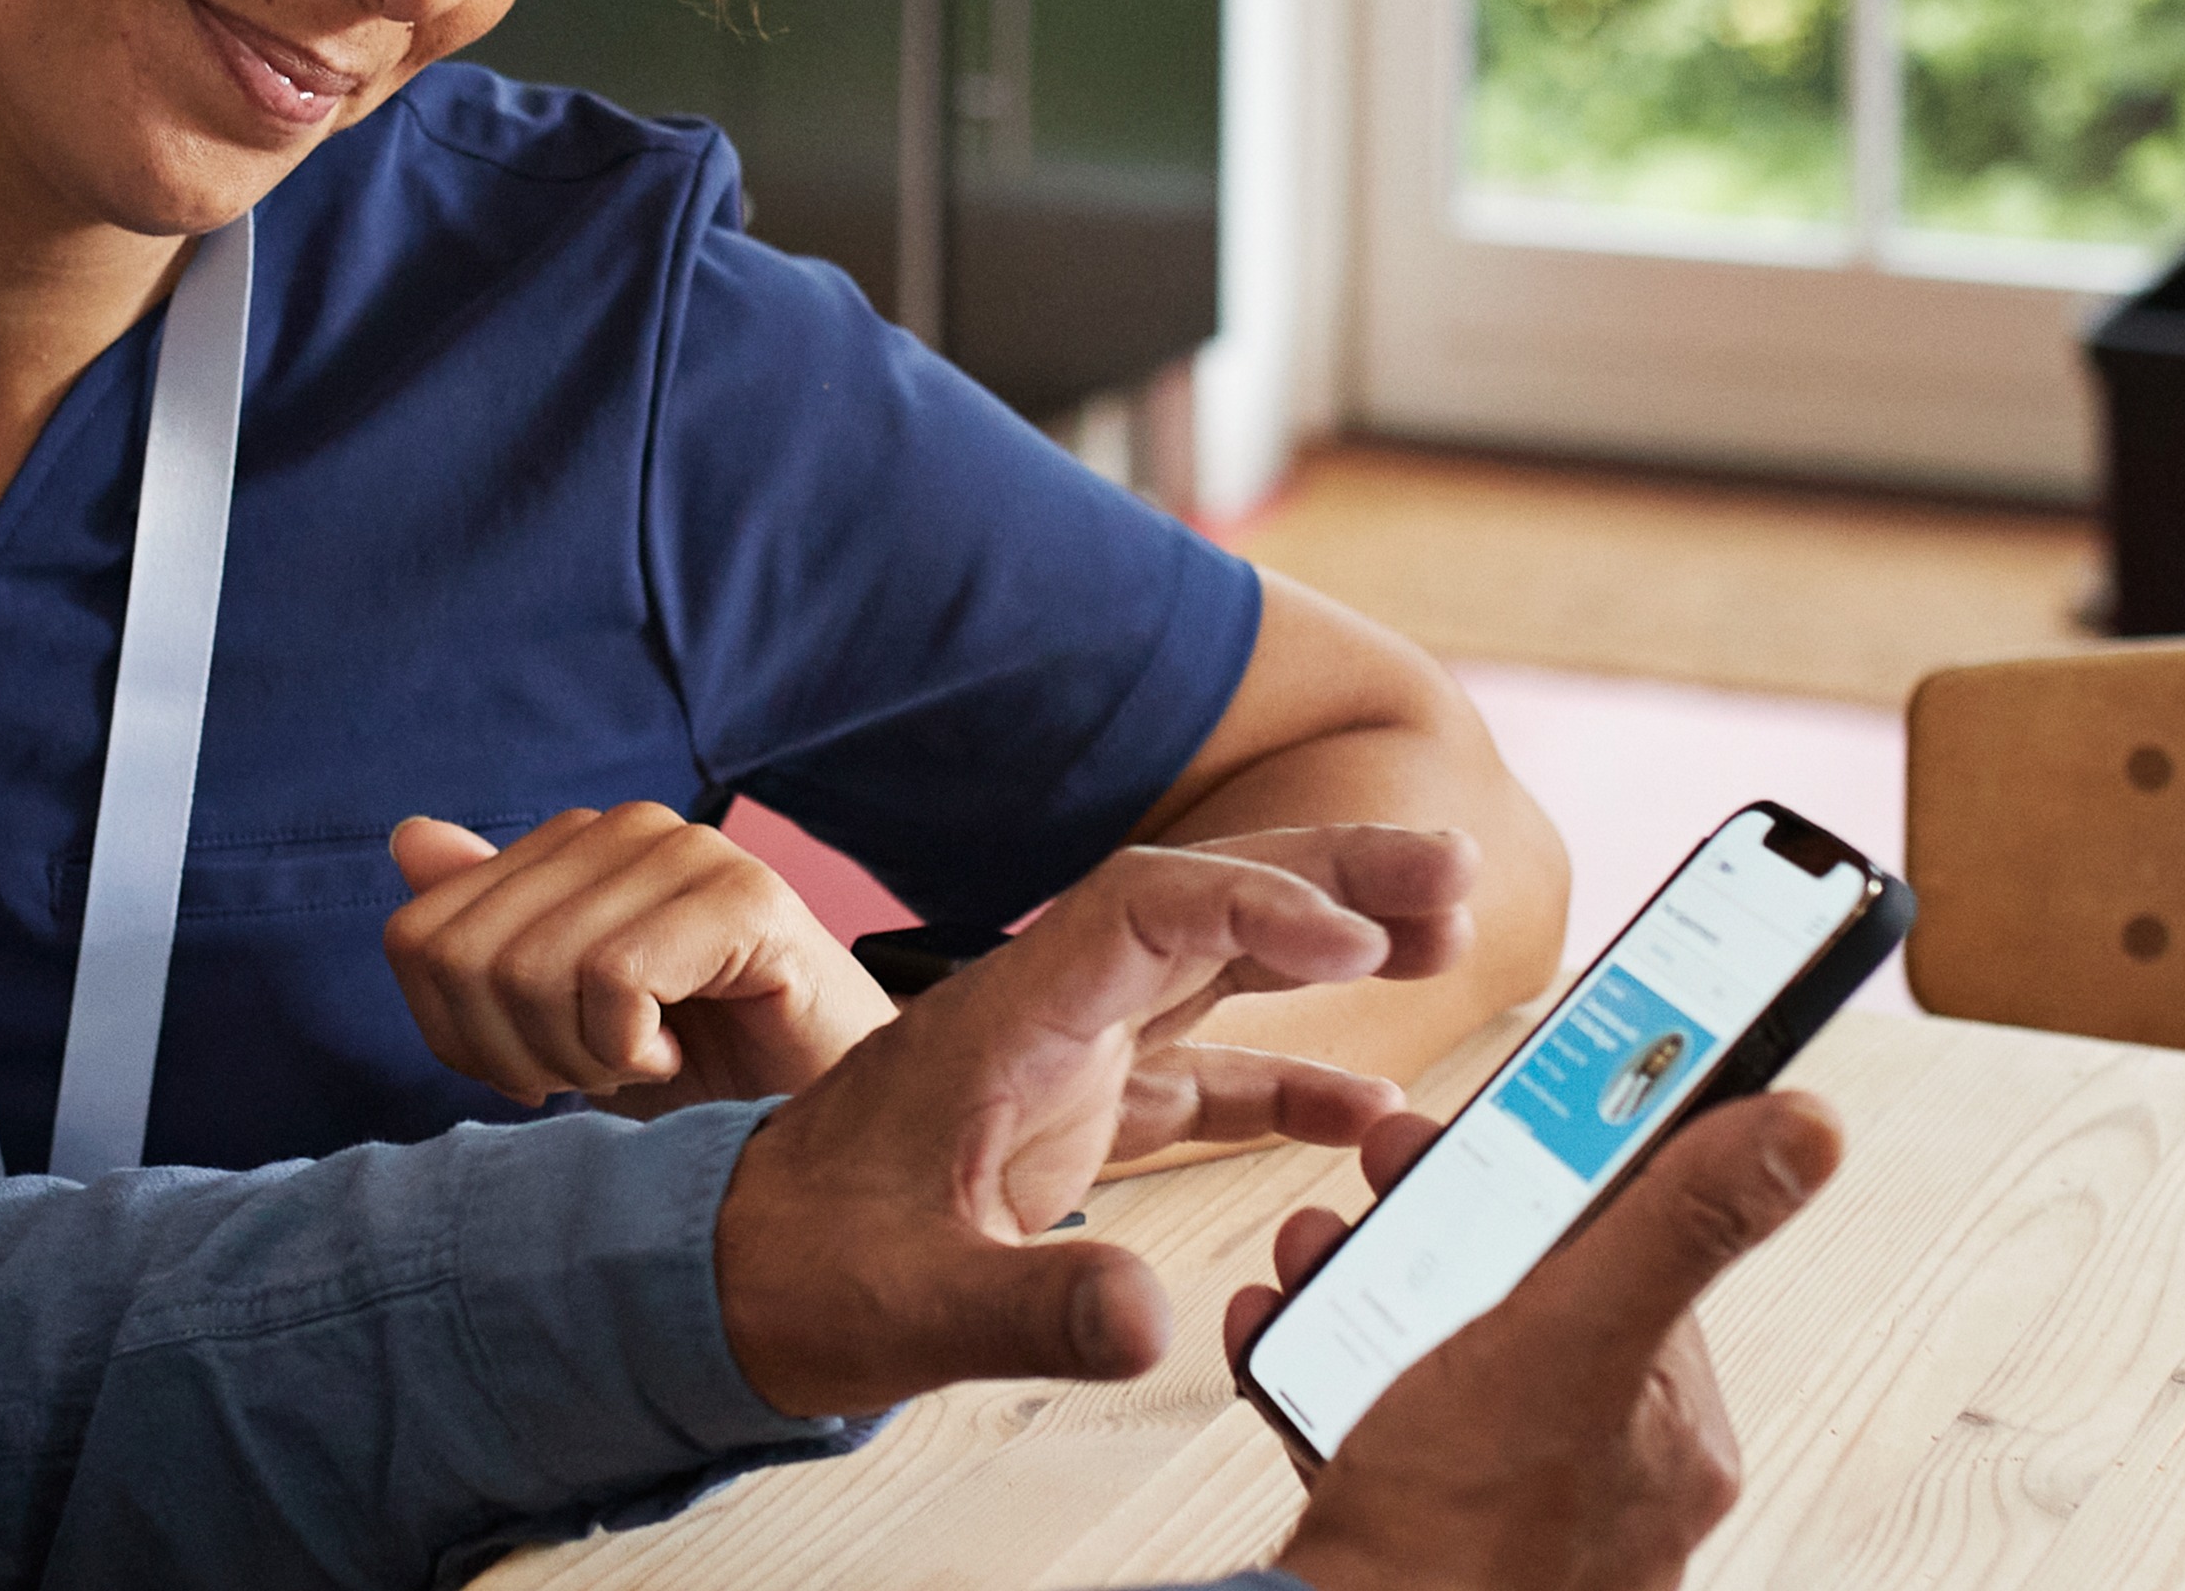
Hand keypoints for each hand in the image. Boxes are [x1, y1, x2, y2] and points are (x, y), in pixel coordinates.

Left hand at [384, 807, 898, 1112]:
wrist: (820, 1116)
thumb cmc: (698, 1073)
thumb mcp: (562, 1024)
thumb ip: (487, 937)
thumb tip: (408, 838)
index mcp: (567, 845)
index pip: (419, 940)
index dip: (459, 1039)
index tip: (540, 1071)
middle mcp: (622, 828)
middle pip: (465, 960)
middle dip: (517, 1055)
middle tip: (598, 1074)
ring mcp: (687, 851)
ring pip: (534, 971)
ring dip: (581, 1059)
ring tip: (646, 1062)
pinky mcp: (746, 896)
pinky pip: (615, 980)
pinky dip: (632, 1049)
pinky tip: (681, 1054)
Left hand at [710, 825, 1477, 1416]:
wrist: (728, 1279)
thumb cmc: (796, 1271)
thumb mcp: (909, 1304)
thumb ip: (1029, 1307)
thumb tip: (1148, 1320)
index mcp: (1003, 1023)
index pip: (1145, 912)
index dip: (1257, 905)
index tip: (1358, 938)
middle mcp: (1045, 1015)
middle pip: (1203, 903)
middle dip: (1330, 871)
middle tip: (1456, 863)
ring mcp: (1066, 1059)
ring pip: (1215, 969)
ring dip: (1327, 942)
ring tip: (1448, 929)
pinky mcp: (1076, 1116)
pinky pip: (1205, 1073)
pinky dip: (1292, 1076)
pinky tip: (1370, 1108)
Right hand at [1226, 1092, 1844, 1590]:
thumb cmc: (1458, 1541)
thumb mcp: (1572, 1340)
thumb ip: (1680, 1226)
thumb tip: (1807, 1131)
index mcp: (1669, 1430)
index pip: (1634, 1260)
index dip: (1555, 1180)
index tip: (1493, 1132)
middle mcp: (1605, 1477)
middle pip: (1526, 1300)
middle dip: (1439, 1228)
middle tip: (1384, 1181)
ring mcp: (1511, 1508)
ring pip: (1443, 1355)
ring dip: (1369, 1286)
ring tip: (1317, 1258)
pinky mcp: (1423, 1532)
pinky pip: (1381, 1422)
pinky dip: (1327, 1370)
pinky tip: (1287, 1342)